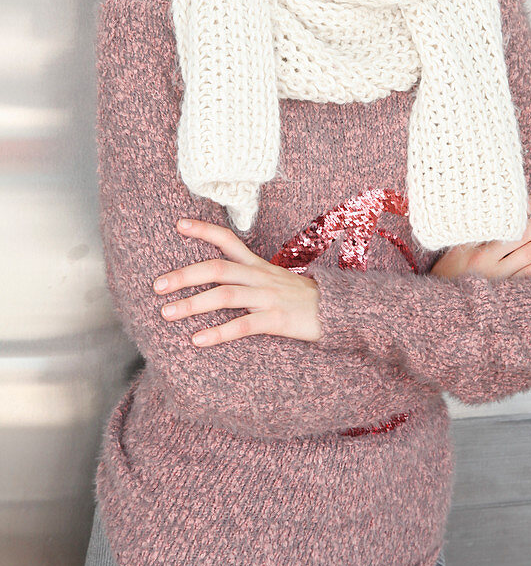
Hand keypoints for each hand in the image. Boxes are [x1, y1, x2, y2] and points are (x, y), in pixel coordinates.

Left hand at [152, 218, 321, 345]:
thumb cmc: (302, 299)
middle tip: (157, 286)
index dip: (203, 230)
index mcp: (258, 266)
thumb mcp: (275, 280)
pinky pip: (243, 325)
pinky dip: (218, 333)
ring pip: (224, 295)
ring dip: (192, 304)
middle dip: (184, 275)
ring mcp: (268, 297)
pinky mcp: (277, 320)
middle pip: (217, 268)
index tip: (178, 225)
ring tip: (166, 313)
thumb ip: (249, 278)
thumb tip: (219, 281)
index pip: (228, 240)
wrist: (339, 311)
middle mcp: (260, 277)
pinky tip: (197, 340)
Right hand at [429, 195, 530, 281]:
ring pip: (530, 256)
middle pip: (522, 238)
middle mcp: (486, 261)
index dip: (522, 211)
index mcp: (472, 246)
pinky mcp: (504, 291)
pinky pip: (530, 275)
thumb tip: (502, 205)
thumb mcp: (453, 246)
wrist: (439, 305)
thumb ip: (474, 228)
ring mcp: (497, 277)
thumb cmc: (447, 269)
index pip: (503, 224)